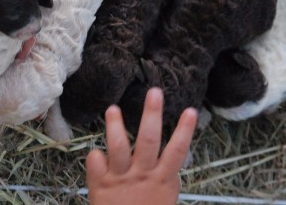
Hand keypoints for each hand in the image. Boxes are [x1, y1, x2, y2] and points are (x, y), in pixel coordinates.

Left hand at [85, 88, 197, 204]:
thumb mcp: (165, 201)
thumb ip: (166, 181)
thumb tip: (170, 161)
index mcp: (162, 181)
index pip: (177, 152)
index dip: (184, 131)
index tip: (190, 110)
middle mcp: (142, 176)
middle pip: (149, 140)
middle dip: (151, 114)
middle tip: (154, 92)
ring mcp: (121, 180)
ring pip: (118, 147)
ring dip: (115, 126)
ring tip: (113, 109)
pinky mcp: (101, 186)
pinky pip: (95, 162)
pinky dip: (95, 155)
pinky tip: (96, 152)